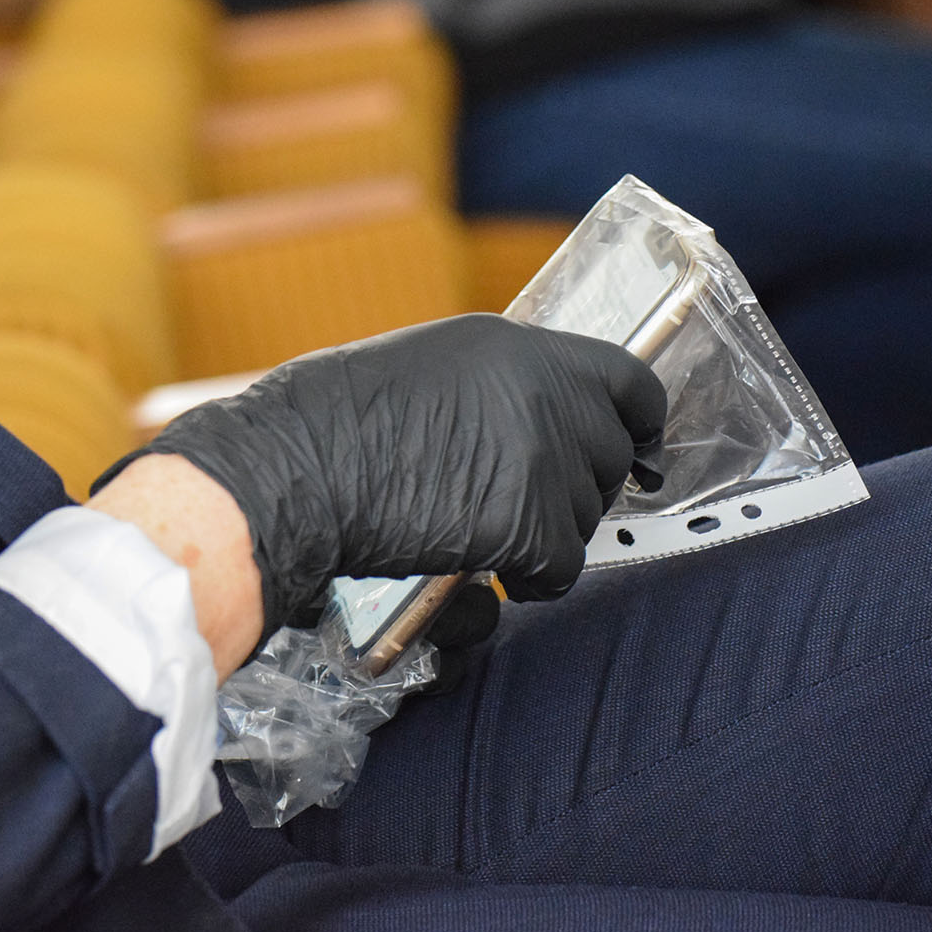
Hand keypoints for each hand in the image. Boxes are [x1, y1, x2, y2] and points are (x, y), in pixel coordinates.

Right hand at [96, 314, 666, 636]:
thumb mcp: (426, 373)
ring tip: (478, 538)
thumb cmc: (327, 424)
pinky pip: (560, 570)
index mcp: (517, 348)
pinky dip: (527, 583)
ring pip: (585, 517)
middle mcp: (543, 392)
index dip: (640, 422)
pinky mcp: (528, 522)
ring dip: (545, 536)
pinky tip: (477, 572)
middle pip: (610, 455)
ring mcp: (542, 456)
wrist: (290, 470)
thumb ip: (491, 392)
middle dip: (578, 490)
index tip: (641, 452)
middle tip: (527, 513)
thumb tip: (527, 434)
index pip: (627, 380)